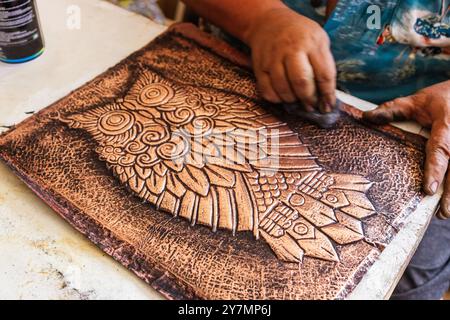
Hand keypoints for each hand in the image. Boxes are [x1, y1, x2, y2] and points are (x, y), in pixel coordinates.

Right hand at [244, 7, 336, 112]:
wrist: (269, 23)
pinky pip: (267, 92)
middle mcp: (291, 50)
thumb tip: (327, 95)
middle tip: (312, 105)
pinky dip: (277, 99)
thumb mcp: (319, 39)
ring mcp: (273, 59)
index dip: (327, 94)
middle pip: (301, 82)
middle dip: (309, 99)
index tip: (328, 106)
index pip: (324, 74)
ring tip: (298, 100)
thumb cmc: (300, 34)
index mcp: (311, 43)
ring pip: (283, 90)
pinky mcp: (259, 67)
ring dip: (293, 101)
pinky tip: (283, 96)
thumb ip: (324, 63)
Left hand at [363, 81, 449, 218]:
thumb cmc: (440, 98)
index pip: (440, 150)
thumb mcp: (416, 100)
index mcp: (447, 124)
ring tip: (444, 213)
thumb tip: (365, 117)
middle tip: (442, 212)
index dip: (435, 169)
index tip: (429, 189)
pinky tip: (449, 200)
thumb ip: (392, 109)